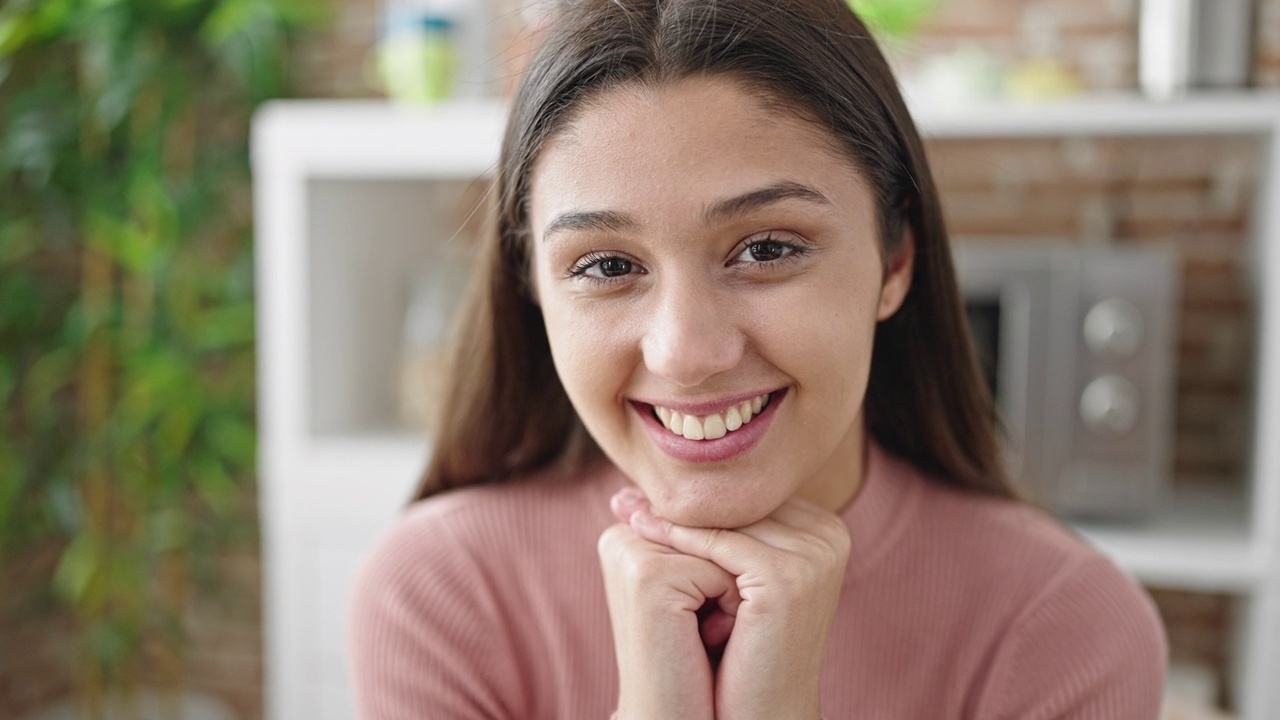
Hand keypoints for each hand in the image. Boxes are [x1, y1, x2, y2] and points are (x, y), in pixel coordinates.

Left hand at [613, 488, 850, 719]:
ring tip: (623, 512)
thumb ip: (726, 527)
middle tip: (622, 498)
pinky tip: (639, 532)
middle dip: (681, 504)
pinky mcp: (790, 578)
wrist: (762, 712)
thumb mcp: (739, 578)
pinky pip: (718, 544)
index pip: (750, 498)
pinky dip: (676, 537)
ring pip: (727, 521)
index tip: (640, 493)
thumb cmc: (744, 648)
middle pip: (740, 504)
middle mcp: (831, 536)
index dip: (696, 498)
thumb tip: (667, 481)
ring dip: (672, 517)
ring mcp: (816, 556)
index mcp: (826, 530)